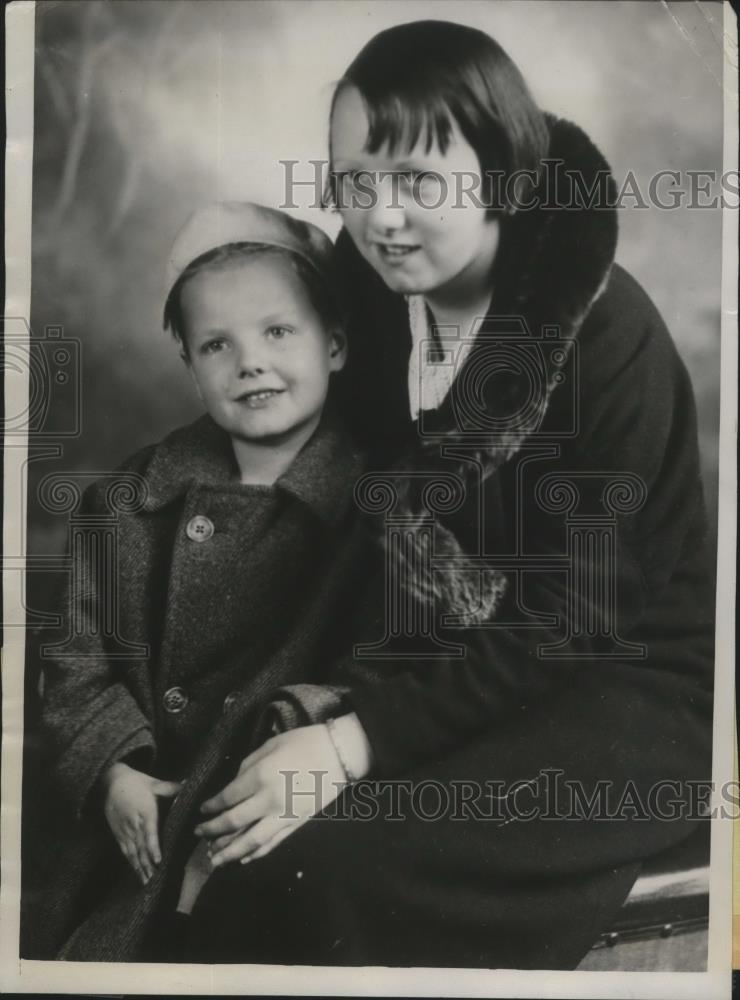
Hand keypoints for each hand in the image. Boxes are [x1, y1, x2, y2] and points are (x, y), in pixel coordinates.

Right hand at [101, 762, 180, 883]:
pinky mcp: (119, 834)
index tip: (158, 860)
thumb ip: (172, 788)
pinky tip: (138, 873)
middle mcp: (134, 825)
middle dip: (149, 865)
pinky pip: (126, 851)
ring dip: (141, 868)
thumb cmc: (135, 782)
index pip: (150, 833)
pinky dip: (132, 863)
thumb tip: (189, 785)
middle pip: (142, 848)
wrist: (110, 782)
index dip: (154, 847)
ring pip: (133, 853)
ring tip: (148, 882)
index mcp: (145, 812)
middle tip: (157, 880)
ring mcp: (125, 831)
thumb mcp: (155, 783)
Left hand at [195, 718, 368, 867]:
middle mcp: (270, 800)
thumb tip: (233, 784)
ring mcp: (285, 815)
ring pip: (252, 841)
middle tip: (199, 834)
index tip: (200, 811)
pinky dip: (257, 853)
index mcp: (261, 776)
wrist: (340, 753)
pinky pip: (273, 843)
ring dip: (230, 851)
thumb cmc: (305, 742)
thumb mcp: (271, 744)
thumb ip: (248, 765)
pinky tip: (244, 859)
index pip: (228, 797)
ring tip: (214, 859)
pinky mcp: (298, 823)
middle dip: (213, 830)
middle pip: (234, 822)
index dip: (211, 807)